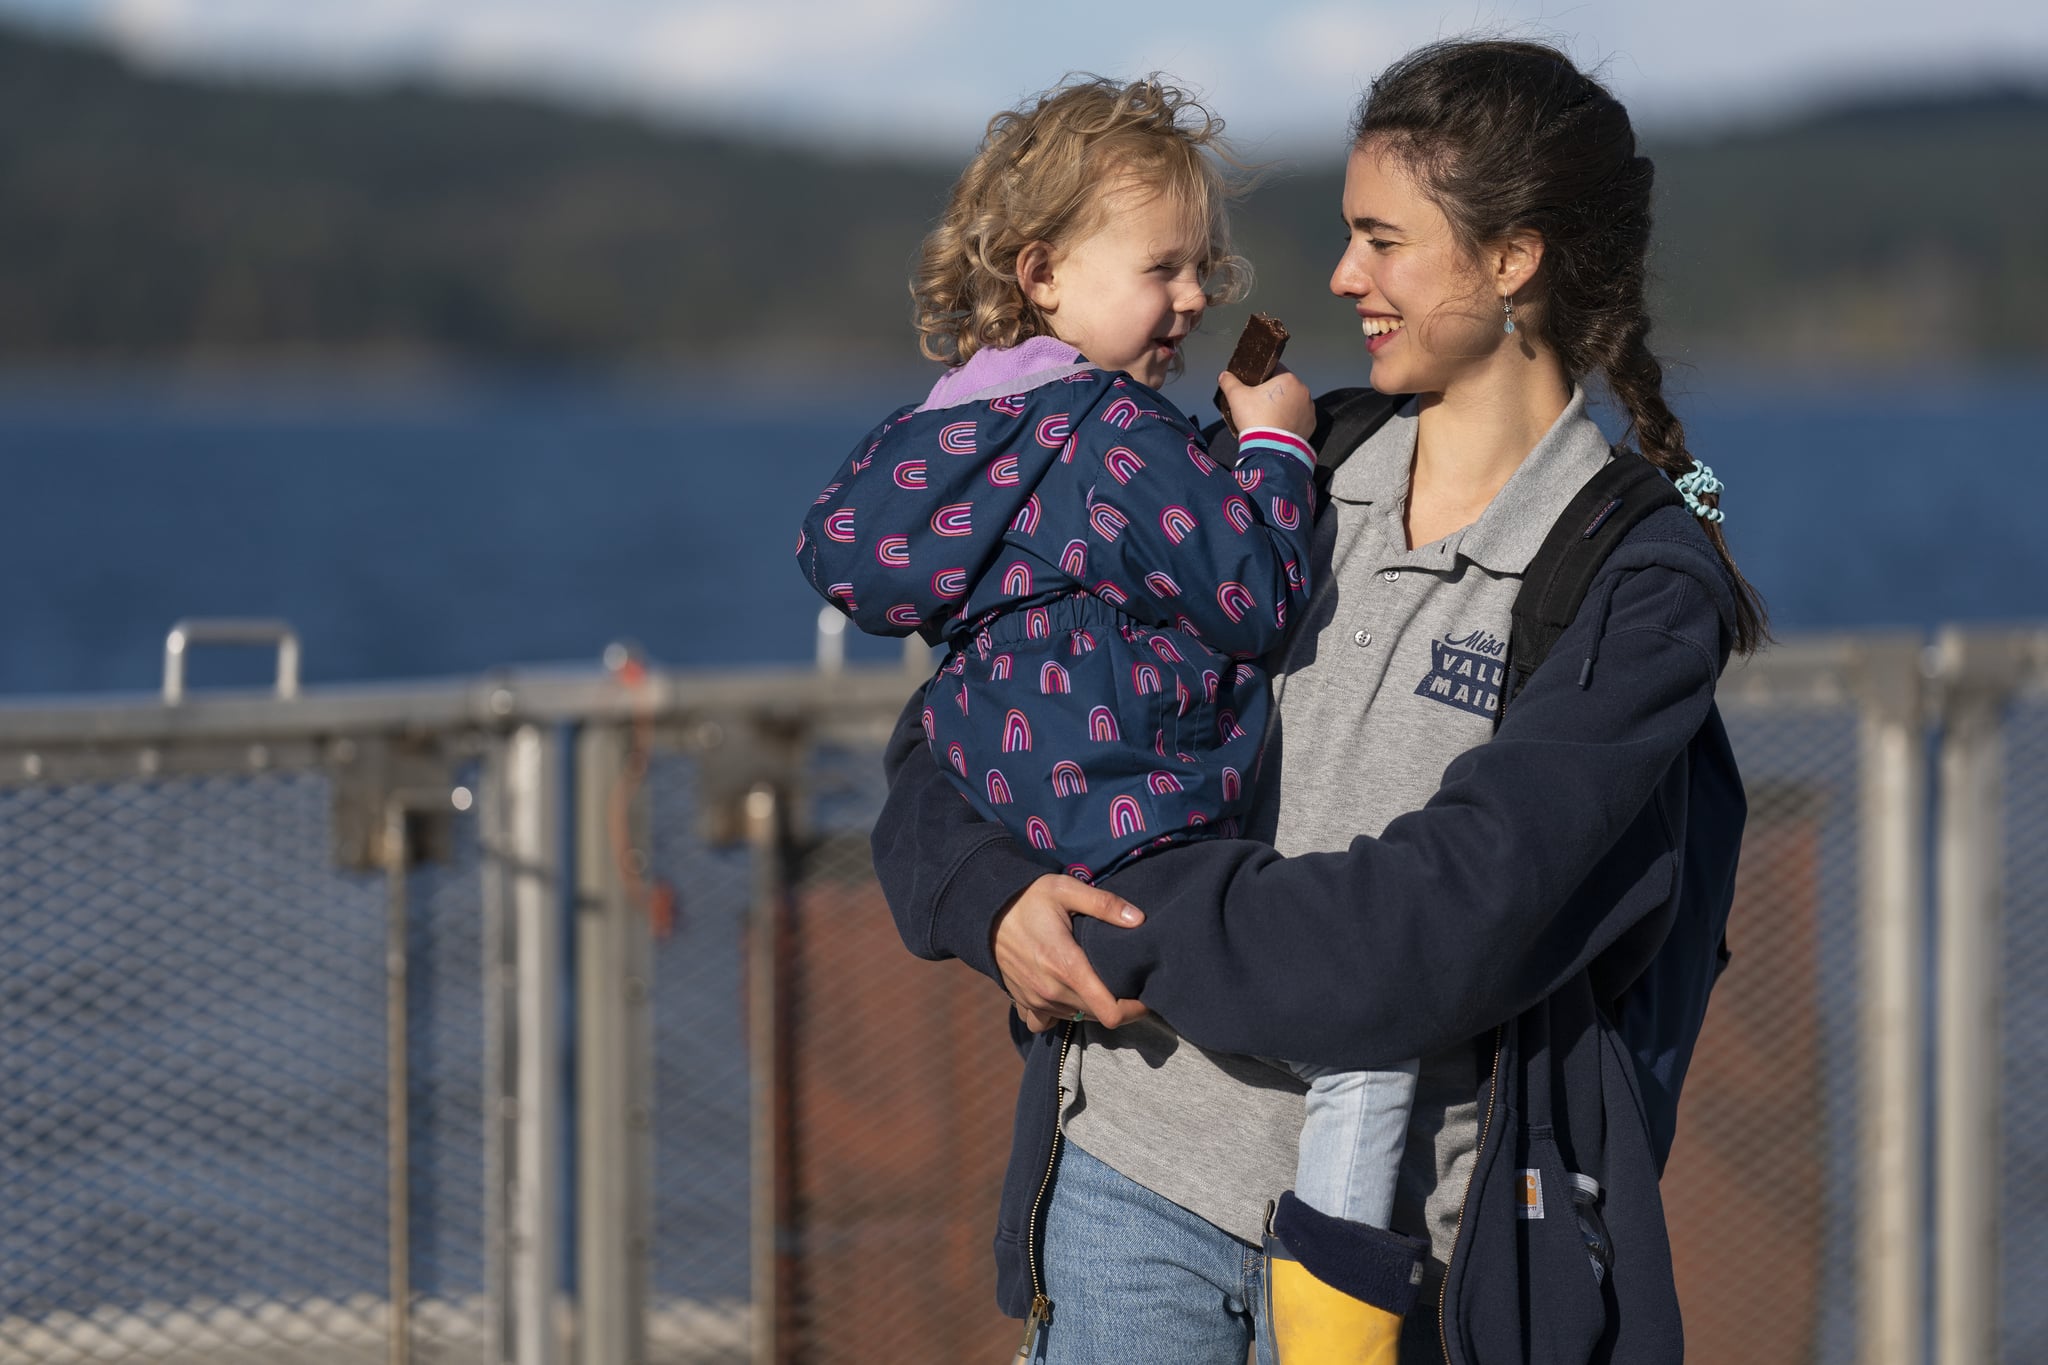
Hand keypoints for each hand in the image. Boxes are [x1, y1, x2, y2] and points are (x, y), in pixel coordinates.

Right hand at [993, 874, 1149, 1032]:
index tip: (1146, 996)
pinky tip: (1067, 993)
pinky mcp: (1023, 1003)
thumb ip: (1104, 904)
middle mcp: (1051, 991)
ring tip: (1100, 983)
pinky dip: (1061, 1014)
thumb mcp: (1065, 889)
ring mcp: (1035, 1001)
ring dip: (1092, 1008)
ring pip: (1076, 1019)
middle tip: (1128, 983)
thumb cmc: (1027, 897)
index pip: (1110, 1011)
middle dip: (1118, 1005)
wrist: (981, 910)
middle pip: (1098, 1017)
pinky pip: (1048, 1023)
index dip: (1135, 1010)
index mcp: (1067, 966)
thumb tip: (1139, 919)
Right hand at [1218, 363, 1314, 441]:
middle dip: (1273, 394)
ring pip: (1293, 402)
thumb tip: (1225, 376)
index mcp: (1288, 379)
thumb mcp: (1236, 397)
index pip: (1275, 369)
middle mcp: (1302, 391)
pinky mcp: (1310, 425)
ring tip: (1268, 418)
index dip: (1262, 377)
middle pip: (1285, 387)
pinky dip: (1290, 421)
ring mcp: (1308, 409)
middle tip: (1259, 405)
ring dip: (1283, 407)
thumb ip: (1229, 382)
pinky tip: (1278, 426)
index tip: (1254, 386)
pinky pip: (1299, 418)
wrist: (1269, 449)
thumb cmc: (1256, 420)